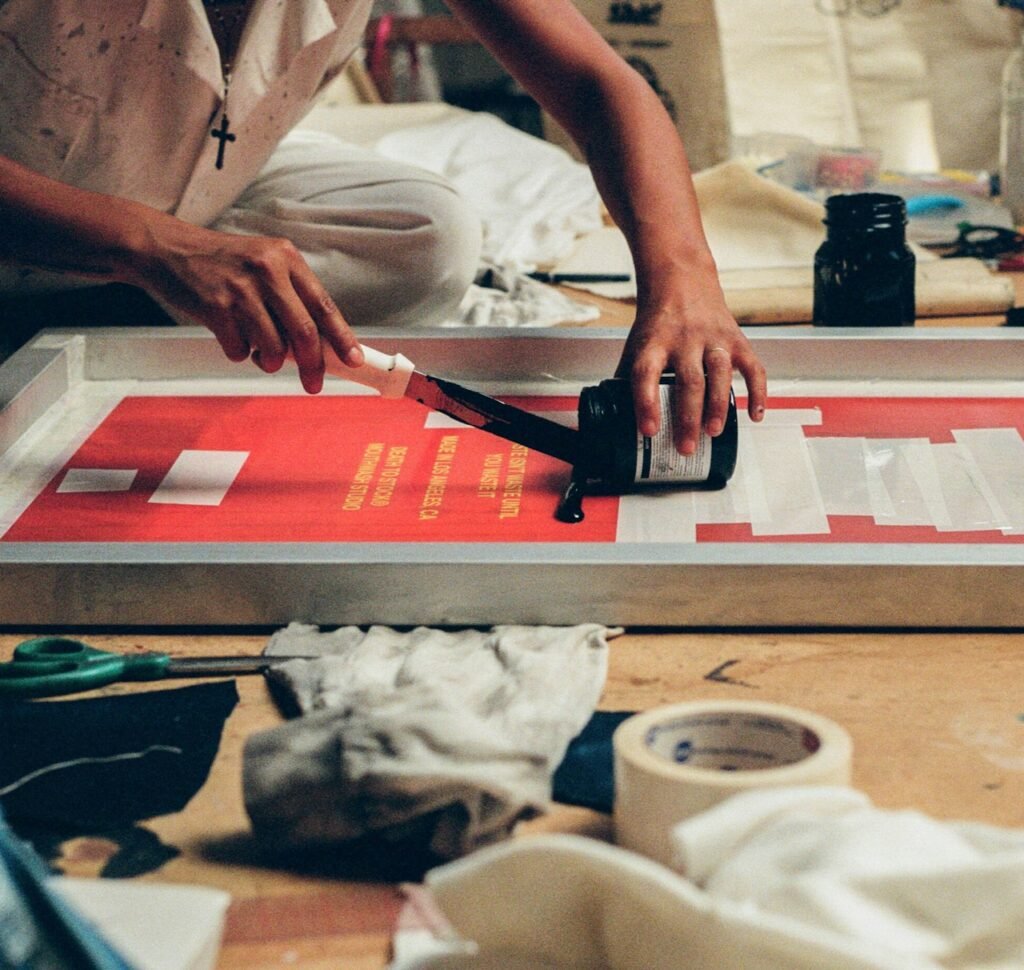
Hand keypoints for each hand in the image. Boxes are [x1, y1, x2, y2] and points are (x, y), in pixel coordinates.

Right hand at [138, 222, 363, 392]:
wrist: (166, 249)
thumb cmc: (220, 262)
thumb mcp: (263, 264)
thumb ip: (291, 296)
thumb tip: (321, 342)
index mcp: (286, 258)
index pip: (324, 304)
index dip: (342, 336)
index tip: (354, 359)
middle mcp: (267, 270)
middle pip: (304, 331)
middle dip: (313, 365)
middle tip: (314, 383)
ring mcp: (241, 288)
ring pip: (274, 347)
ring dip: (271, 361)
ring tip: (261, 352)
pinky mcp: (216, 307)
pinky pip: (241, 350)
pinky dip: (241, 354)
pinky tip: (232, 336)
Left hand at [617, 284, 766, 454]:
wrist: (683, 280)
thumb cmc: (658, 322)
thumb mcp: (637, 345)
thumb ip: (628, 378)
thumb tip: (615, 417)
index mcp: (654, 343)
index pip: (646, 374)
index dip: (646, 403)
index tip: (649, 431)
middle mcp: (684, 339)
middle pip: (688, 380)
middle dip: (688, 417)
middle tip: (686, 446)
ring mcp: (713, 338)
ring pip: (719, 373)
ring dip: (718, 405)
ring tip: (713, 432)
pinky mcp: (736, 339)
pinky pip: (753, 366)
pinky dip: (758, 392)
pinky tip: (755, 415)